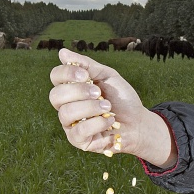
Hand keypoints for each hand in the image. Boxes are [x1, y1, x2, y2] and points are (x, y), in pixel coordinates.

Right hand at [49, 48, 176, 166]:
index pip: (56, 77)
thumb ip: (87, 65)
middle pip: (55, 96)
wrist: (138, 122)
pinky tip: (109, 122)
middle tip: (98, 92)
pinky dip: (96, 124)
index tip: (86, 75)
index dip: (66, 73)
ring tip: (108, 107)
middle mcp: (66, 105)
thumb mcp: (107, 76)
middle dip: (78, 91)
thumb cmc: (121, 99)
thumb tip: (62, 53)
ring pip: (66, 113)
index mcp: (72, 87)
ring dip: (90, 107)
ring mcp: (70, 124)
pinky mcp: (78, 140)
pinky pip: (78, 132)